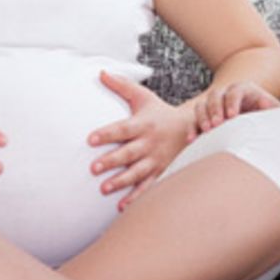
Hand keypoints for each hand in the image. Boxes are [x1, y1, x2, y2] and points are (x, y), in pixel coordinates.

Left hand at [88, 71, 195, 210]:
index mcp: (143, 124)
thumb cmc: (159, 111)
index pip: (122, 129)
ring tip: (104, 188)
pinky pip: (148, 187)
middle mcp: (149, 143)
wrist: (189, 128)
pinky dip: (136, 197)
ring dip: (121, 181)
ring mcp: (156, 159)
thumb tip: (100, 72)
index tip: (90, 139)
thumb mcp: (143, 96)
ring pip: (137, 172)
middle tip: (93, 168)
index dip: (106, 133)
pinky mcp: (160, 172)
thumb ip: (121, 85)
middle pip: (128, 153)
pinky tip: (122, 206)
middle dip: (112, 161)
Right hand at [194, 80, 279, 133]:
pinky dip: (192, 129)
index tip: (232, 116)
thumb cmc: (269, 117)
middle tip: (216, 124)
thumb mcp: (274, 111)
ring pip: (202, 105)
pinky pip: (193, 120)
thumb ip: (272, 109)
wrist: (259, 121)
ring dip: (202, 118)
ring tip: (206, 131)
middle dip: (215, 110)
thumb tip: (266, 106)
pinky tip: (192, 139)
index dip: (232, 102)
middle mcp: (226, 94)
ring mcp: (214, 106)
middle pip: (216, 96)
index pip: (235, 91)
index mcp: (245, 90)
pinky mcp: (205, 119)